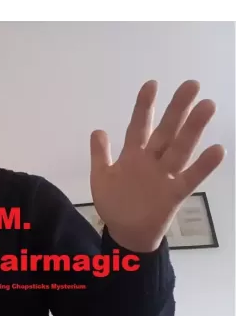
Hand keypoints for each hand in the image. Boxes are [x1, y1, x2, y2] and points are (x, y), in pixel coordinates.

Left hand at [89, 80, 224, 252]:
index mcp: (132, 155)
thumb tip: (98, 129)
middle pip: (165, 131)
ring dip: (193, 128)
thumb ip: (99, 154)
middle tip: (191, 85)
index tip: (152, 84)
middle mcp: (151, 161)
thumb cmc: (114, 203)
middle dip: (176, 109)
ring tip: (206, 106)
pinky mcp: (174, 193)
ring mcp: (164, 176)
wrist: (125, 232)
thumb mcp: (101, 176)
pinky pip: (190, 178)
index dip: (144, 106)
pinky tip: (217, 149)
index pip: (139, 126)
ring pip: (180, 148)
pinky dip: (203, 166)